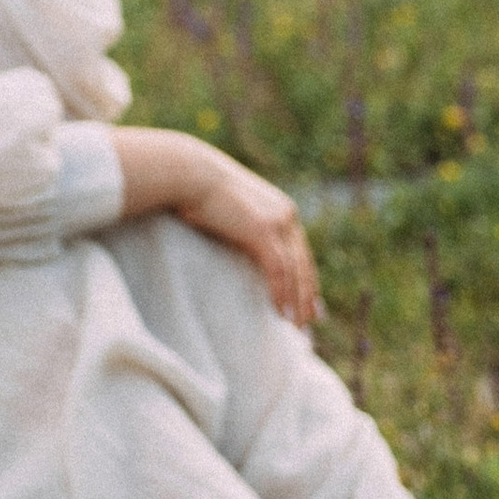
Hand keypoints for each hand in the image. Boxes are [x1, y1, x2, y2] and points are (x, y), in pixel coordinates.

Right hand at [168, 142, 321, 328]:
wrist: (189, 174)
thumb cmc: (198, 189)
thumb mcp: (230, 210)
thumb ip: (244, 226)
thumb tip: (240, 243)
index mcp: (281, 209)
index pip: (300, 250)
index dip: (305, 277)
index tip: (310, 300)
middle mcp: (286, 215)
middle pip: (303, 262)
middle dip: (307, 294)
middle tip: (310, 320)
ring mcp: (277, 222)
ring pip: (294, 270)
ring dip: (296, 300)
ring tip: (295, 324)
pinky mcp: (263, 231)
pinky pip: (278, 270)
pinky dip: (280, 292)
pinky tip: (279, 311)